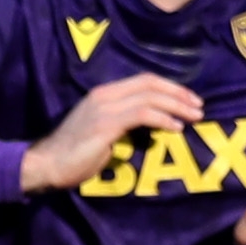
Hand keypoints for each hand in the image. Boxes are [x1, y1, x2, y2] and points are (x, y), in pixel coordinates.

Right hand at [19, 72, 204, 193]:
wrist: (47, 164)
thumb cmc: (73, 154)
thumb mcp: (102, 133)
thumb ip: (124, 124)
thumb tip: (152, 129)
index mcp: (103, 93)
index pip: (144, 80)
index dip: (170, 87)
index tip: (189, 99)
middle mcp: (104, 95)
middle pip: (150, 84)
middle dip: (179, 94)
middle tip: (199, 106)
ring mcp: (104, 108)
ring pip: (149, 97)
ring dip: (176, 105)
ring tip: (194, 116)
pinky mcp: (105, 125)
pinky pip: (142, 115)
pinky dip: (163, 119)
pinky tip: (175, 127)